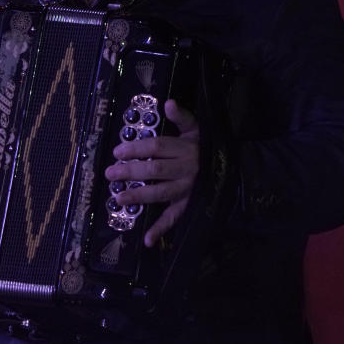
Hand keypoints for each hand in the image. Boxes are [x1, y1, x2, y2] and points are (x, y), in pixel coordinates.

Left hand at [104, 99, 199, 246]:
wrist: (234, 169)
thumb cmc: (206, 147)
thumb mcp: (196, 129)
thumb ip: (182, 117)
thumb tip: (169, 103)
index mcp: (186, 149)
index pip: (157, 147)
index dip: (136, 149)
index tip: (117, 151)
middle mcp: (186, 170)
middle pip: (155, 170)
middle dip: (130, 172)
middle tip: (110, 173)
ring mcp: (188, 189)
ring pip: (161, 193)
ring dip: (139, 197)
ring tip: (118, 198)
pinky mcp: (189, 206)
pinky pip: (175, 218)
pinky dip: (161, 230)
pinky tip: (147, 240)